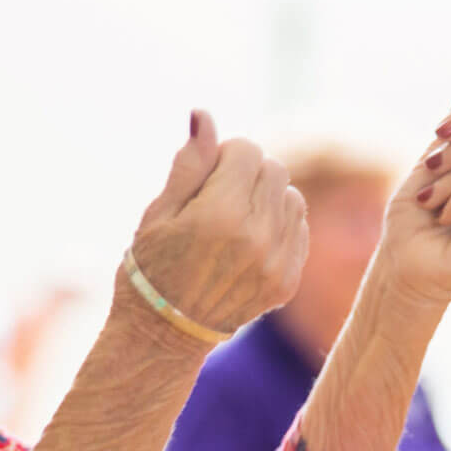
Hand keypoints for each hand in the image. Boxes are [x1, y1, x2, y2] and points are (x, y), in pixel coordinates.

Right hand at [124, 112, 309, 339]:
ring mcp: (276, 263)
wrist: (163, 336)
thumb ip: (189, 162)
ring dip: (267, 199)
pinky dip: (279, 227)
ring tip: (234, 222)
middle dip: (248, 173)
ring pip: (292, 198)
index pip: (248, 150)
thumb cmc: (151, 268)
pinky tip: (249, 243)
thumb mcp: (159, 211)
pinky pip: (299, 230)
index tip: (205, 177)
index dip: (224, 156)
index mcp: (220, 214)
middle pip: (274, 169)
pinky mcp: (287, 283)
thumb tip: (204, 115)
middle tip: (218, 198)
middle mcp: (256, 237)